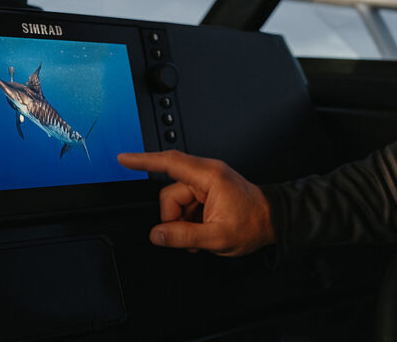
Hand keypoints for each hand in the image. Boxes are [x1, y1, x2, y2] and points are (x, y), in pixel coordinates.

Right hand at [117, 149, 274, 255]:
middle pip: (170, 192)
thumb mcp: (217, 237)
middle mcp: (206, 174)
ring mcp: (207, 182)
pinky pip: (186, 204)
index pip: (169, 162)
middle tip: (190, 236)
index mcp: (209, 176)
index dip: (143, 160)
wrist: (272, 220)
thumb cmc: (253, 223)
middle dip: (174, 218)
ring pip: (177, 201)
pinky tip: (202, 229)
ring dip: (183, 222)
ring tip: (201, 234)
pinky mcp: (208, 191)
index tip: (124, 159)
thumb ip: (183, 235)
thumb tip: (157, 234)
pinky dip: (189, 220)